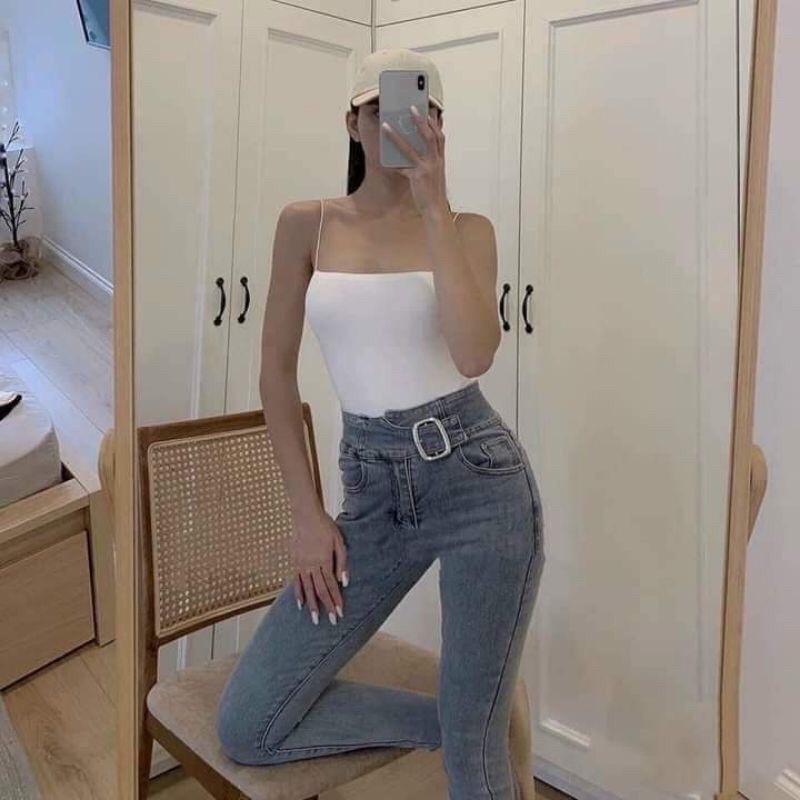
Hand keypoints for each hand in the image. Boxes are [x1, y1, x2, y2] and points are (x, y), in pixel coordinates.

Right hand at [291, 509, 347, 625]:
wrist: (305, 515)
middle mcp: (311, 565)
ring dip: (312, 605)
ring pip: (307, 589)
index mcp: (324, 560)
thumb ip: (342, 562)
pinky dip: (298, 594)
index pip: (331, 585)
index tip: (340, 612)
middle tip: (331, 621)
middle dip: (326, 606)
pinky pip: (296, 581)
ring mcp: (301, 564)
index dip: (336, 599)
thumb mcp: (339, 541)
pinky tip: (301, 605)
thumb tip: (344, 581)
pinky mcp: (294, 562)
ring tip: (315, 620)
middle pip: (320, 590)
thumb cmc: (325, 527)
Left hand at [381, 104, 448, 214]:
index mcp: (440, 160)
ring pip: (412, 147)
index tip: (428, 113)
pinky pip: (403, 166)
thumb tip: (408, 158)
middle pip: (430, 136)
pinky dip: (394, 162)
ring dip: (397, 135)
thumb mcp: (432, 176)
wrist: (435, 210)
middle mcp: (435, 161)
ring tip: (386, 125)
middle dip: (421, 120)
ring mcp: (427, 168)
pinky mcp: (417, 176)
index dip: (434, 124)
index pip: (440, 137)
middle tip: (411, 107)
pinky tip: (385, 159)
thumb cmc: (432, 194)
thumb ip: (425, 164)